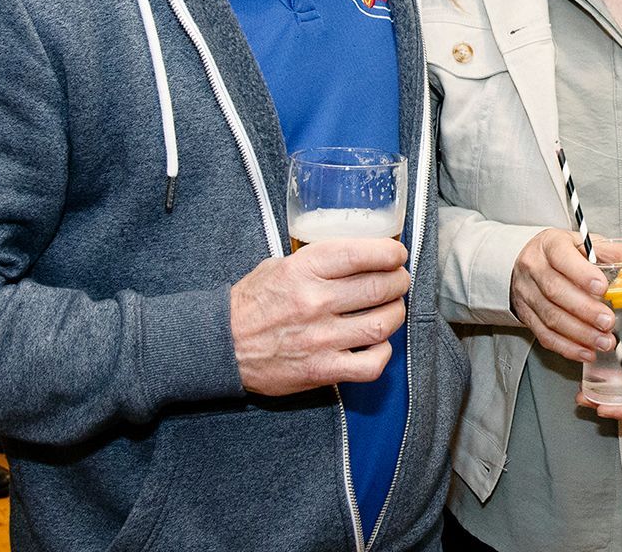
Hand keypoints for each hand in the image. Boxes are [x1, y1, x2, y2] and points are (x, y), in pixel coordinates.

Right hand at [230, 238, 408, 394]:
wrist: (222, 346)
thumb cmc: (253, 303)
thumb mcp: (279, 266)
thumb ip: (316, 259)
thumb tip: (358, 253)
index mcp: (304, 269)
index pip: (362, 253)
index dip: (391, 252)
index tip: (397, 254)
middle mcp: (314, 302)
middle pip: (380, 287)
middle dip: (399, 281)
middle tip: (398, 280)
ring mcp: (320, 338)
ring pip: (382, 324)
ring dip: (395, 314)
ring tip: (392, 309)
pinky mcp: (322, 370)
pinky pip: (371, 365)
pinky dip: (383, 353)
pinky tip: (377, 344)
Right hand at [510, 228, 613, 360]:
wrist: (529, 262)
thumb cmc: (563, 253)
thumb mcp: (587, 244)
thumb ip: (618, 252)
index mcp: (551, 244)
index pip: (562, 256)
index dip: (581, 273)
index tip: (602, 287)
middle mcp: (534, 267)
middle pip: (555, 290)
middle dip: (584, 310)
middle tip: (608, 322)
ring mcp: (527, 293)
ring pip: (550, 316)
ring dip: (579, 333)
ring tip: (604, 341)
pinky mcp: (526, 315)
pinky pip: (544, 335)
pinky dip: (567, 347)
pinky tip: (587, 352)